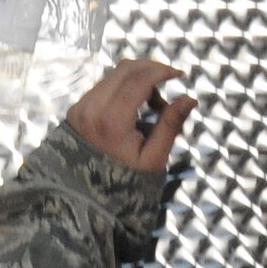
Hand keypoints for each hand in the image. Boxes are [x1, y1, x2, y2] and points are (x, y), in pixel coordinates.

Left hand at [67, 58, 196, 173]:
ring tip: (154, 105)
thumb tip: (190, 99)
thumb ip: (170, 126)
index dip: (161, 71)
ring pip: (112, 75)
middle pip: (124, 69)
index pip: (139, 79)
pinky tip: (135, 107)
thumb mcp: (153, 159)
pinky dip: (122, 87)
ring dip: (137, 79)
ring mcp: (80, 107)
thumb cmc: (125, 182)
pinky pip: (102, 86)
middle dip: (150, 69)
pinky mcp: (76, 109)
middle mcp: (91, 106)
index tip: (180, 74)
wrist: (85, 198)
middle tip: (169, 82)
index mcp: (111, 119)